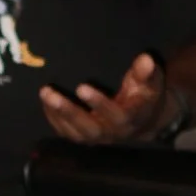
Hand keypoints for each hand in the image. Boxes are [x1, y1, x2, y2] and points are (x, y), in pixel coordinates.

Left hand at [41, 52, 170, 144]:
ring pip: (76, 133)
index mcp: (130, 119)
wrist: (143, 120)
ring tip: (45, 93)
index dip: (99, 103)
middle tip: (50, 93)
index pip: (116, 115)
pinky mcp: (85, 136)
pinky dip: (54, 119)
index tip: (81, 87)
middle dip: (69, 111)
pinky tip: (45, 102)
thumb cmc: (144, 95)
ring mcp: (97, 136)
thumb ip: (145, 73)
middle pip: (90, 128)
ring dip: (58, 114)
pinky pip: (68, 133)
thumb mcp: (150, 82)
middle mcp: (113, 132)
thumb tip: (146, 59)